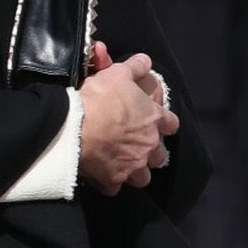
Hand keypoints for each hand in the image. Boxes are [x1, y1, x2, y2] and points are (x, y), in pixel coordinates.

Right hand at [79, 50, 178, 193]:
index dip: (165, 123)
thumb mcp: (118, 73)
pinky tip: (103, 176)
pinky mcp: (112, 180)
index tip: (159, 123)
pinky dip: (110, 183)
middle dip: (152, 154)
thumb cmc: (101, 98)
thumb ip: (135, 67)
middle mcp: (147, 146)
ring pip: (142, 178)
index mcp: (153, 120)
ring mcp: (131, 166)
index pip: (171, 123)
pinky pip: (115, 188)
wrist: (76, 126)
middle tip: (139, 148)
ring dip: (136, 173)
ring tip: (125, 166)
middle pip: (160, 157)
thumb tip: (145, 60)